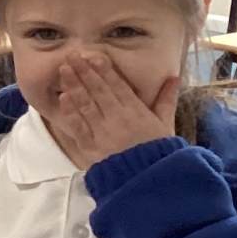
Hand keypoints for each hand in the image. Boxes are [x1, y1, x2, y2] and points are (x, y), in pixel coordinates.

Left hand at [50, 53, 177, 170]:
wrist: (149, 182)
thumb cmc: (159, 152)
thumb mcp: (166, 124)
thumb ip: (166, 100)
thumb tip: (174, 77)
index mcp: (137, 112)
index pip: (118, 86)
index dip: (104, 70)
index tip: (93, 55)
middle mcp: (117, 119)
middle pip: (98, 91)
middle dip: (84, 72)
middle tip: (72, 55)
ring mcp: (102, 132)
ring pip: (85, 105)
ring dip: (74, 86)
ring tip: (63, 70)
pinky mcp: (90, 147)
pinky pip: (78, 127)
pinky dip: (70, 112)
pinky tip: (63, 98)